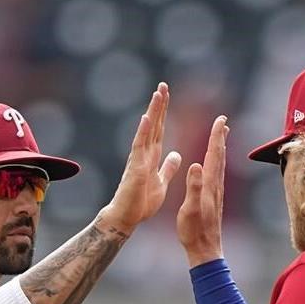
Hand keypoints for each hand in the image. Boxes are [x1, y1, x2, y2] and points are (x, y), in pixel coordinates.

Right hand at [97, 82, 181, 234]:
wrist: (128, 217)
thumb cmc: (142, 202)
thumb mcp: (162, 182)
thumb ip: (168, 167)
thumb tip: (176, 154)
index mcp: (152, 157)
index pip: (158, 130)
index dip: (163, 113)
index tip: (167, 95)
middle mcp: (144, 154)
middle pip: (152, 125)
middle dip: (158, 106)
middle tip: (163, 86)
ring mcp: (138, 160)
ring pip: (146, 132)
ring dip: (151, 114)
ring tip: (157, 95)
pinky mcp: (136, 169)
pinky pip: (139, 149)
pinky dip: (143, 133)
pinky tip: (146, 119)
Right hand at [176, 115, 228, 266]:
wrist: (205, 251)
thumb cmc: (194, 232)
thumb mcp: (189, 209)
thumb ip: (193, 187)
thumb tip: (196, 164)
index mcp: (209, 186)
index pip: (213, 156)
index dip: (215, 137)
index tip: (219, 119)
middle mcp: (216, 187)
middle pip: (219, 157)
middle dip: (220, 137)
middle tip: (223, 120)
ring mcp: (216, 194)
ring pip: (219, 165)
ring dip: (220, 149)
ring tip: (222, 136)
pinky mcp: (214, 200)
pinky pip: (217, 176)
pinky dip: (217, 163)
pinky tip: (216, 164)